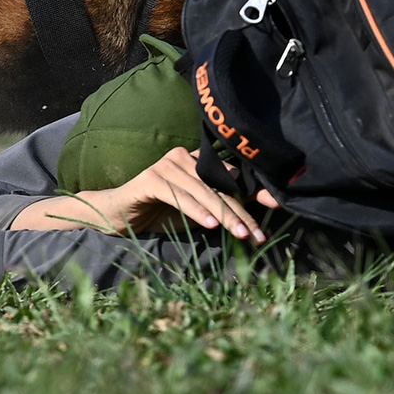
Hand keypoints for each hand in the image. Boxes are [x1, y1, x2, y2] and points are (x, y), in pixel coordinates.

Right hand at [11, 147, 281, 241]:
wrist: (116, 216)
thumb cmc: (156, 214)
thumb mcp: (194, 213)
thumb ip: (218, 208)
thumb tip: (252, 217)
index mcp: (198, 163)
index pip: (230, 180)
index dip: (253, 195)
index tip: (277, 209)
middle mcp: (184, 158)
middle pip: (220, 188)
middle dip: (241, 213)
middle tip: (258, 235)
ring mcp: (167, 166)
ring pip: (204, 192)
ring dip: (224, 215)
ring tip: (241, 234)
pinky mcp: (151, 178)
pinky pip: (179, 196)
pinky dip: (196, 211)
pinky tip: (210, 225)